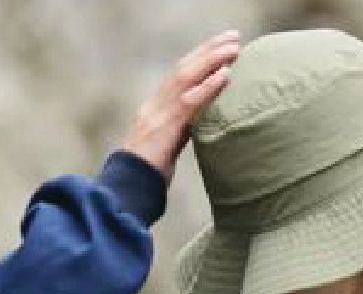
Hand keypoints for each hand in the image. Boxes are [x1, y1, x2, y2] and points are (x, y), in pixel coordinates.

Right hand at [120, 29, 240, 184]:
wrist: (127, 189)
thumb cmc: (146, 176)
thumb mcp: (164, 148)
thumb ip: (180, 132)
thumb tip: (199, 127)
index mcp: (155, 107)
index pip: (179, 74)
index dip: (200, 57)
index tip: (220, 45)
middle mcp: (156, 103)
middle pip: (184, 67)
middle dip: (209, 49)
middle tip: (234, 36)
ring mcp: (159, 113)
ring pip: (187, 76)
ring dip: (212, 59)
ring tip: (234, 48)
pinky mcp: (166, 127)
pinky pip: (190, 101)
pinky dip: (208, 85)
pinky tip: (225, 73)